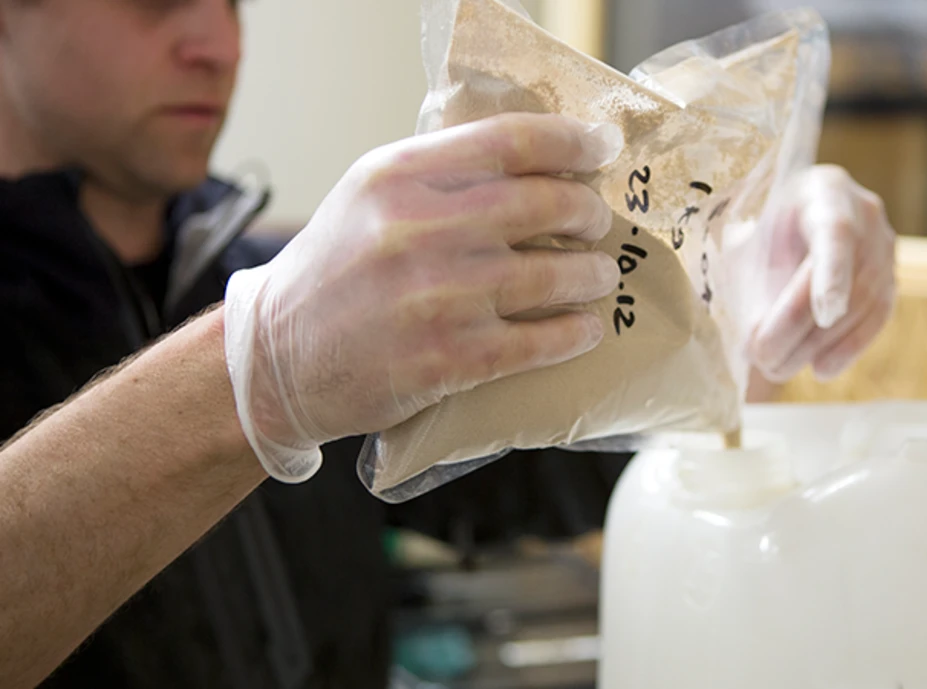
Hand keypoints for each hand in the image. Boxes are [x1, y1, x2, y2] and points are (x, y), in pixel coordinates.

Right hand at [223, 113, 624, 481]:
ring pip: (555, 274)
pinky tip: (585, 328)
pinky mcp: (449, 358)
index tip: (600, 149)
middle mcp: (420, 229)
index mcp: (400, 175)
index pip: (511, 140)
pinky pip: (540, 340)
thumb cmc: (334, 270)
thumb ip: (441, 172)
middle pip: (546, 203)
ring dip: (592, 274)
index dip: (571, 141)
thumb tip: (536, 162)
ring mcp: (438, 296)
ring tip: (599, 275)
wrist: (276, 358)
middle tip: (596, 221)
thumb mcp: (370, 195)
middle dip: (587, 212)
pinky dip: (575, 333)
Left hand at [749, 165, 896, 382]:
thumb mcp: (748, 250)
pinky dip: (849, 348)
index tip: (824, 313)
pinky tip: (820, 369)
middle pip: (848, 277)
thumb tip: (756, 347)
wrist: (794, 225)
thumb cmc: (766, 236)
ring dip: (820, 343)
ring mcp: (885, 246)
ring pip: (863, 303)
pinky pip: (877, 318)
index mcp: (826, 190)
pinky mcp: (891, 279)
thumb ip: (751, 290)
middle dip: (804, 326)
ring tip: (779, 367)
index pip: (837, 232)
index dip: (833, 274)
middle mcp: (866, 213)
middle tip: (765, 359)